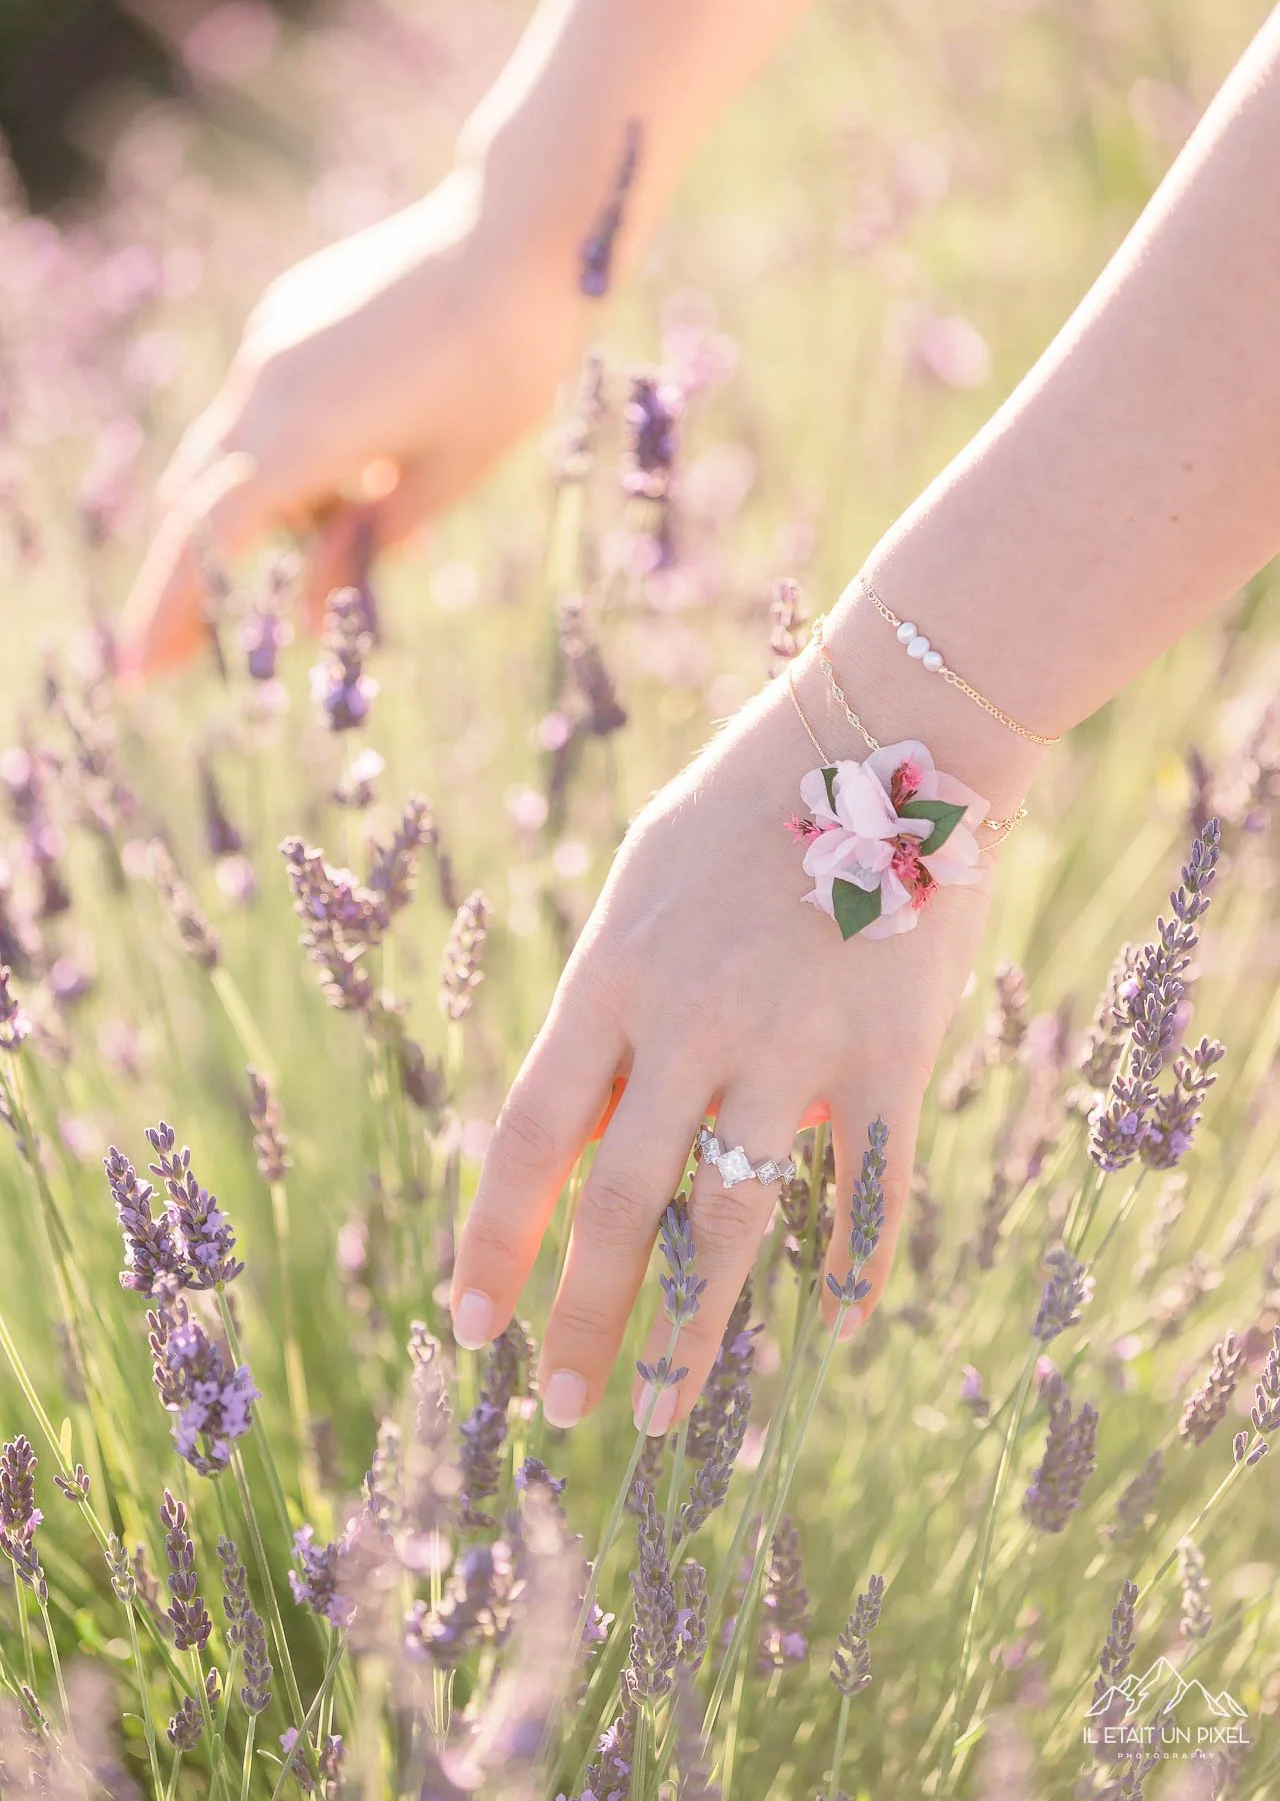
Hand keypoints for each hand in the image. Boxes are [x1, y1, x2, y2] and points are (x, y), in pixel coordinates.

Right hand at [118, 165, 585, 675]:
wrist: (519, 233)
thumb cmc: (505, 367)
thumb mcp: (446, 477)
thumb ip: (367, 546)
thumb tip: (303, 613)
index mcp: (307, 438)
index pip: (209, 543)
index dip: (171, 614)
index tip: (141, 675)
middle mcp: (268, 389)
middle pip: (196, 503)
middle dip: (182, 584)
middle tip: (175, 660)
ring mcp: (271, 346)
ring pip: (230, 455)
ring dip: (256, 517)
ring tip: (344, 533)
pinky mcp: (288, 316)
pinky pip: (263, 408)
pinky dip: (286, 460)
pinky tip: (368, 465)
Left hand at [450, 658, 1000, 1433]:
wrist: (886, 731)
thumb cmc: (744, 807)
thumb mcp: (638, 890)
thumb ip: (609, 1011)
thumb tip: (581, 1134)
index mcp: (614, 978)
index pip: (531, 1139)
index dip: (495, 1241)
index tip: (470, 1324)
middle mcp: (692, 1024)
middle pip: (619, 1203)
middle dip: (581, 1317)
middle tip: (560, 1409)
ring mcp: (797, 1043)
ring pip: (733, 1220)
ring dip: (692, 1331)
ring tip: (660, 1411)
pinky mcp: (894, 1051)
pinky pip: (871, 1184)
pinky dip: (854, 1262)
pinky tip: (838, 1326)